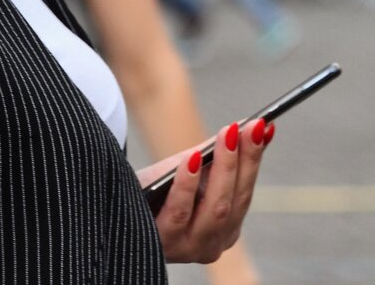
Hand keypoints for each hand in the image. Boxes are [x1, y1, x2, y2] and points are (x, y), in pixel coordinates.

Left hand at [135, 119, 271, 263]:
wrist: (112, 205)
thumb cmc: (155, 187)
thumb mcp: (188, 168)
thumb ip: (216, 153)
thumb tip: (251, 126)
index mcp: (225, 227)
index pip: (245, 192)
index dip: (254, 159)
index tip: (262, 126)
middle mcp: (212, 243)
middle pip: (234, 202)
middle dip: (242, 160)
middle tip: (245, 126)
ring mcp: (189, 248)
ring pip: (216, 209)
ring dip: (223, 169)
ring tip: (225, 137)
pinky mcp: (164, 246)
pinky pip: (179, 213)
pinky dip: (188, 185)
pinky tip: (192, 159)